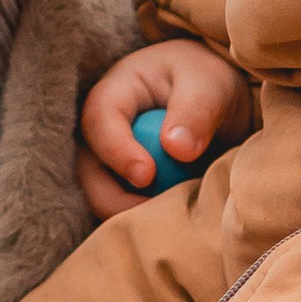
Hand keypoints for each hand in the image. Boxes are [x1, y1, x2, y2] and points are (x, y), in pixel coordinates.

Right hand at [78, 40, 253, 223]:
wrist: (213, 100)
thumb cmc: (207, 82)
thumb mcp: (210, 85)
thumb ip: (196, 111)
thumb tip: (177, 150)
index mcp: (116, 92)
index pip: (99, 120)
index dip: (116, 151)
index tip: (146, 175)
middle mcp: (102, 129)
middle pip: (87, 169)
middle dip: (115, 198)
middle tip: (158, 214)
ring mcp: (108, 160)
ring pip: (100, 196)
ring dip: (131, 213)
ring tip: (174, 213)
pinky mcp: (122, 186)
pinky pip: (121, 210)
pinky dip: (143, 220)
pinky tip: (172, 218)